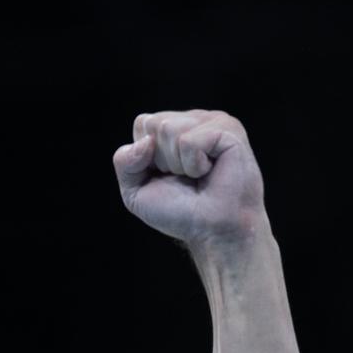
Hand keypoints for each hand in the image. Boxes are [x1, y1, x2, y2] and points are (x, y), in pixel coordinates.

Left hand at [112, 110, 266, 250]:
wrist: (213, 233)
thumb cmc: (181, 212)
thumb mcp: (136, 192)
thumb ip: (124, 162)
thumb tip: (145, 141)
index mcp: (175, 127)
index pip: (143, 123)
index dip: (146, 157)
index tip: (168, 175)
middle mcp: (195, 119)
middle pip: (154, 124)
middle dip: (162, 160)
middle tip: (186, 178)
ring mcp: (214, 121)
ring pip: (169, 129)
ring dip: (178, 164)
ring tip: (199, 176)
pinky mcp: (228, 130)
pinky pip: (189, 141)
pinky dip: (194, 165)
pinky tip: (211, 172)